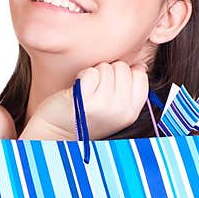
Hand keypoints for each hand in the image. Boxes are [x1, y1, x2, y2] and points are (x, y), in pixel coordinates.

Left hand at [26, 61, 148, 140]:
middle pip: (123, 68)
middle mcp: (121, 110)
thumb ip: (129, 90)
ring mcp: (104, 105)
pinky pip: (91, 72)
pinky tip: (79, 89)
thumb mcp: (115, 109)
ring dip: (94, 73)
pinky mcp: (85, 99)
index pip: (140, 76)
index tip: (113, 84)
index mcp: (131, 112)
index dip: (126, 73)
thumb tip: (139, 66)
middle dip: (109, 72)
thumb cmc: (86, 116)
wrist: (58, 132)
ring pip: (106, 68)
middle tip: (96, 89)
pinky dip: (82, 76)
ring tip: (87, 90)